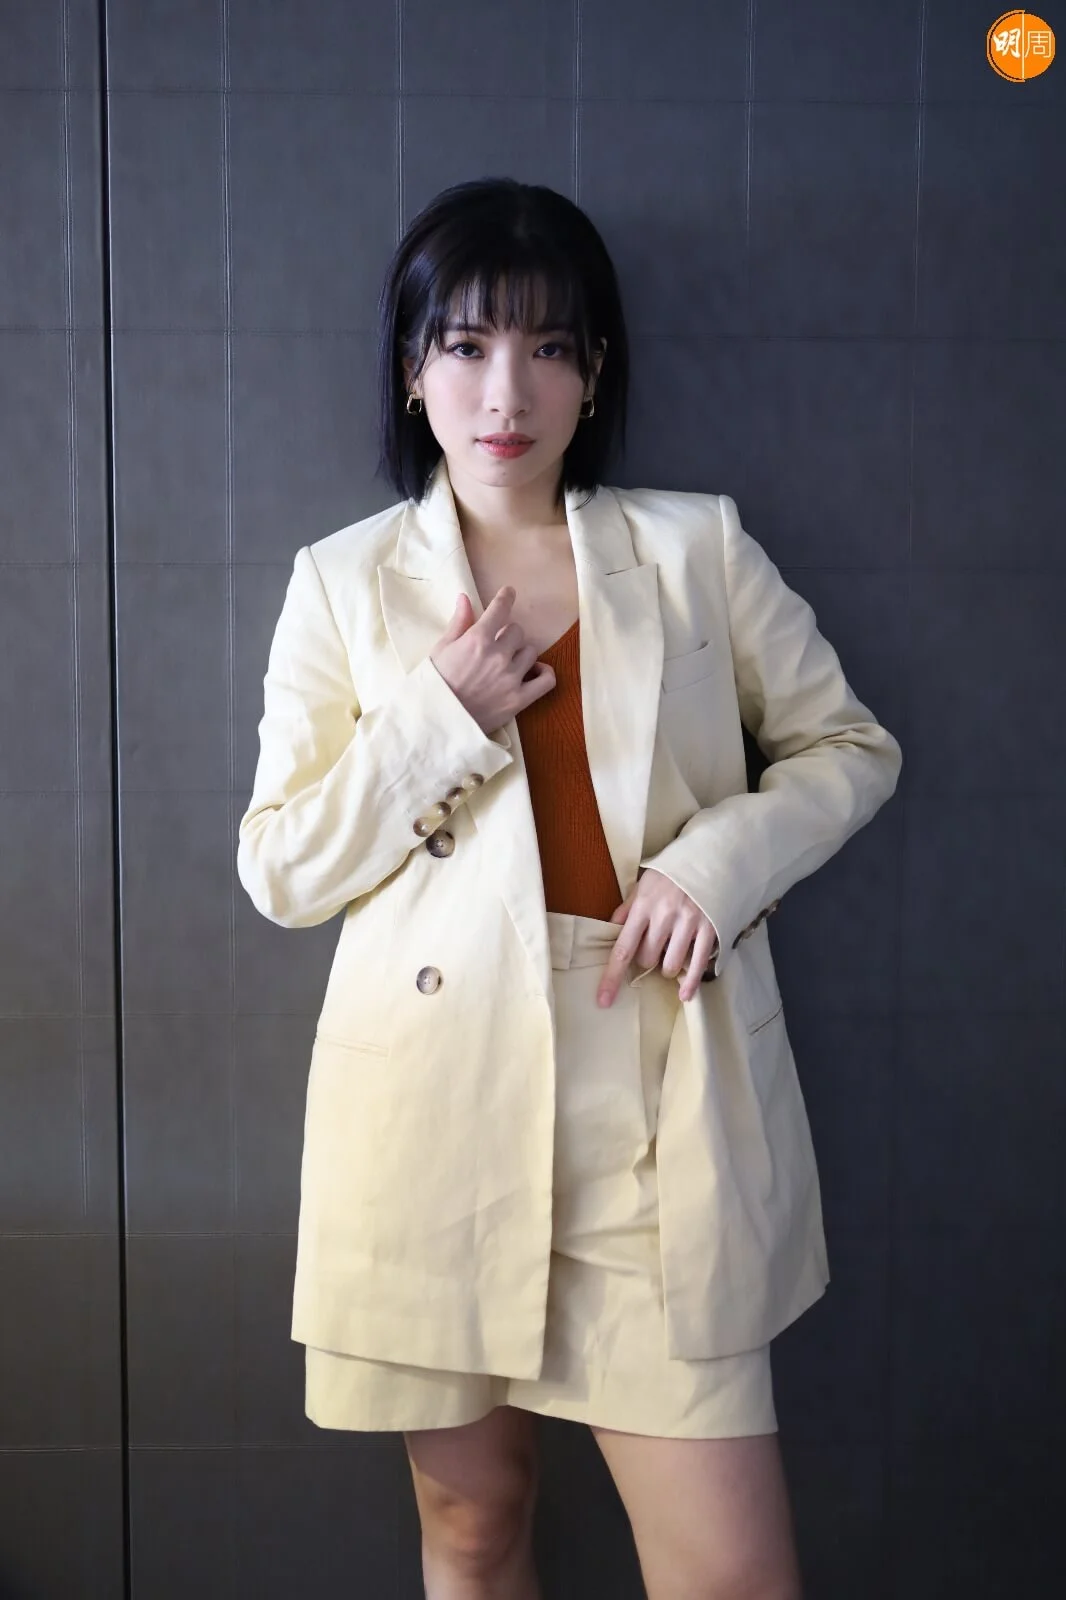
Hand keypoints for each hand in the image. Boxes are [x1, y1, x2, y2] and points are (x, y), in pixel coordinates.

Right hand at [430, 587, 556, 735]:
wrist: (435, 721)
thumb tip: (465, 598)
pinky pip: (546, 680)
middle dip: (507, 635)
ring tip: (508, 662)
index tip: (509, 592)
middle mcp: (498, 655)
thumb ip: (458, 623)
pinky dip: (544, 673)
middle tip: (497, 645)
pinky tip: (534, 671)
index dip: (506, 597)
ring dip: (520, 654)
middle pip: (517, 631)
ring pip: (530, 652)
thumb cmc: (435, 684)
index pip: (500, 609)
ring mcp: (511, 678)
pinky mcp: (519, 699)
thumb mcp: (441, 649)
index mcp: (477, 639)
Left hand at [596, 869, 718, 1006]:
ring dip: (667, 967)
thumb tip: (610, 929)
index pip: (623, 948)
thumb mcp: (644, 884)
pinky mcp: (709, 929)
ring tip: (671, 953)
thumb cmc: (673, 874)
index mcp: (643, 906)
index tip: (603, 1000)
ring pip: (670, 965)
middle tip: (654, 948)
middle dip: (647, 959)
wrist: (710, 857)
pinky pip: (697, 965)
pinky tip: (685, 993)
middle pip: (647, 959)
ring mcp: (688, 923)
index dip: (612, 976)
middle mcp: (664, 916)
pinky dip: (690, 983)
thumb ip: (627, 909)